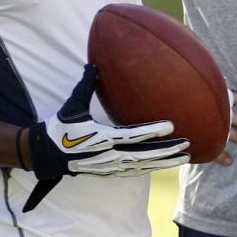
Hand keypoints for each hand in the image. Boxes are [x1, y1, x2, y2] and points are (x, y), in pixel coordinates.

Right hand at [22, 64, 188, 211]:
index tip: (171, 125)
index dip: (152, 131)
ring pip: (144, 166)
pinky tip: (165, 164)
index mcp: (103, 138)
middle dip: (167, 150)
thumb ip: (85, 85)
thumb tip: (94, 64)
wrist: (48, 155)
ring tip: (185, 158)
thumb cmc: (61, 128)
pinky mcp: (110, 172)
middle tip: (187, 144)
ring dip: (165, 162)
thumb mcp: (72, 106)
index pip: (132, 135)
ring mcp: (111, 166)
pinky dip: (152, 168)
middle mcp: (110, 155)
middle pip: (145, 155)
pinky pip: (135, 171)